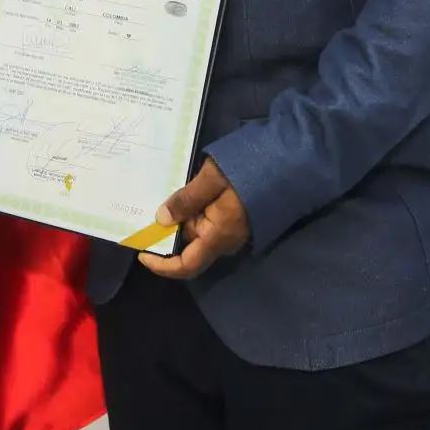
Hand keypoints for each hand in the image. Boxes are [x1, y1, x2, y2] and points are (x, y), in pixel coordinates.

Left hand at [137, 157, 250, 279]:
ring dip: (180, 218)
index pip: (186, 266)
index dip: (162, 265)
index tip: (141, 254)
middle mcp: (225, 241)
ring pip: (197, 232)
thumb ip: (186, 200)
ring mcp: (231, 231)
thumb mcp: (211, 179)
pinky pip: (207, 222)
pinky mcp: (235, 219)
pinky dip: (192, 212)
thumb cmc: (250, 170)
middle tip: (146, 209)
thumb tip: (161, 220)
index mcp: (218, 236)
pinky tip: (182, 193)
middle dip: (167, 231)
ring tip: (162, 195)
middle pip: (188, 246)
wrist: (287, 163)